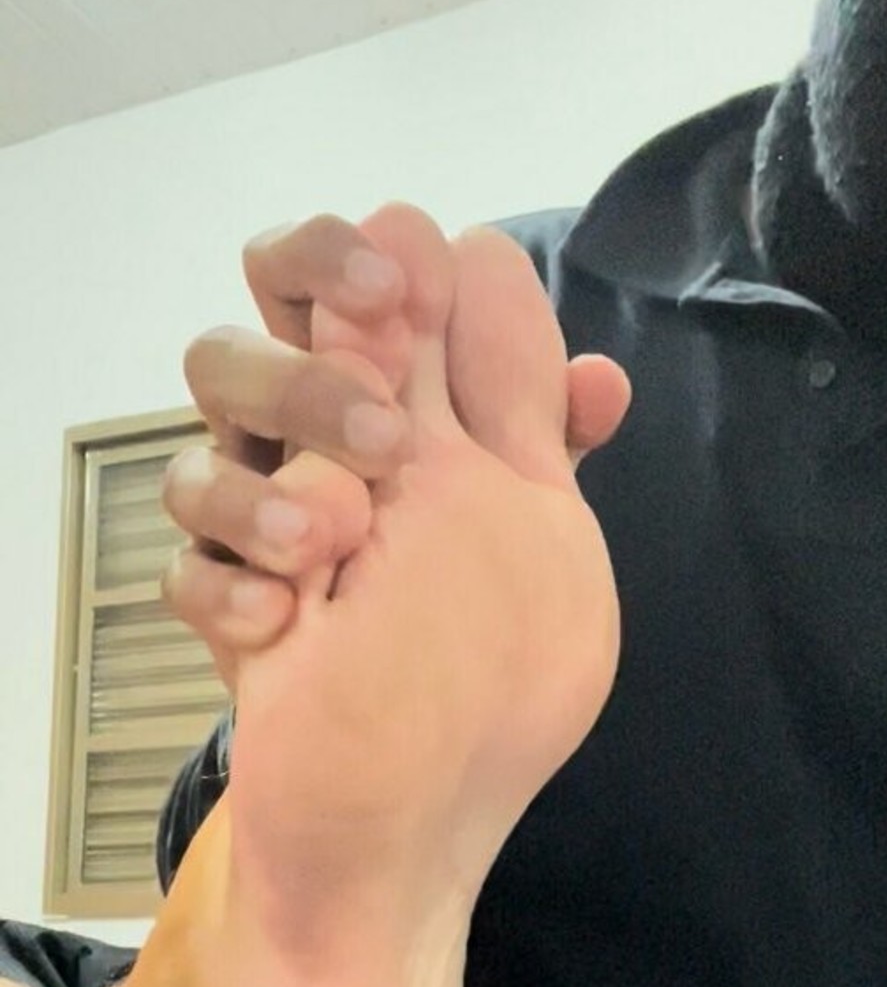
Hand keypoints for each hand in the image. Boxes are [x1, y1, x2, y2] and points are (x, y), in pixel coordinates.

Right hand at [164, 213, 630, 689]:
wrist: (447, 725)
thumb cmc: (480, 591)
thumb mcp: (530, 511)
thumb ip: (549, 437)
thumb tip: (601, 380)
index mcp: (348, 383)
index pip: (310, 282)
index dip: (335, 261)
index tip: (402, 292)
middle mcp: (280, 443)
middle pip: (223, 355)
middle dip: (296, 379)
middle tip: (386, 438)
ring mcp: (243, 523)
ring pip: (191, 467)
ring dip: (257, 494)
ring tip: (334, 539)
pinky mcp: (223, 604)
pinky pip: (185, 579)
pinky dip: (227, 591)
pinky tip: (281, 616)